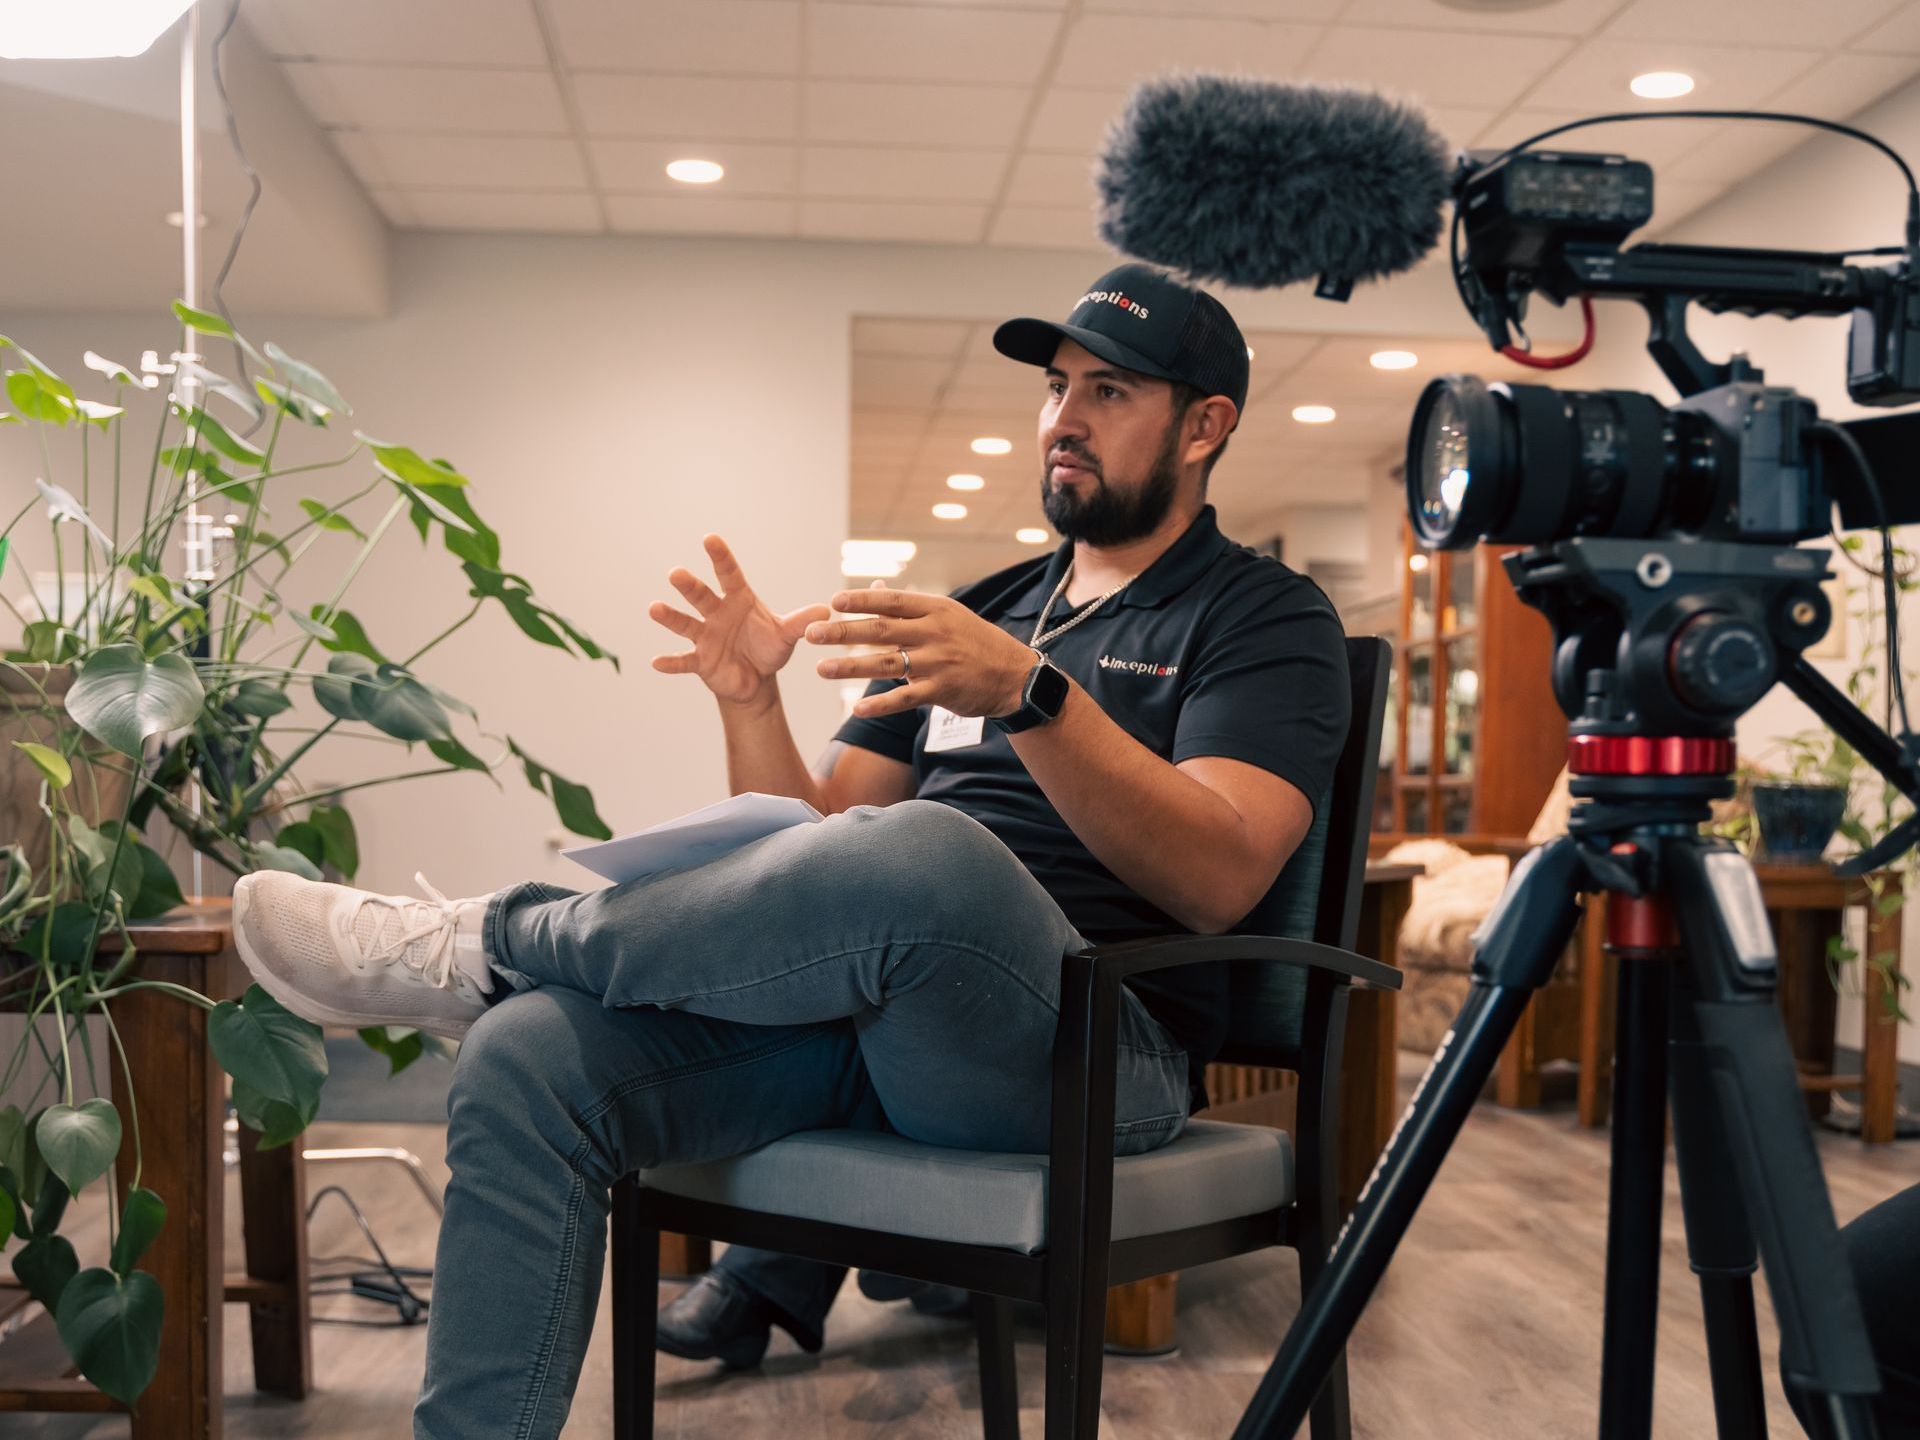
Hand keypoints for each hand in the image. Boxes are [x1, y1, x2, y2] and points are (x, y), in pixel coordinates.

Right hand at [648, 535, 829, 706]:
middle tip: (676, 573)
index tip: (710, 538)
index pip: (729, 574)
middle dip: (689, 586)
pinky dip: (671, 662)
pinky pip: (683, 661)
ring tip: (654, 608)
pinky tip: (656, 662)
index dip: (720, 557)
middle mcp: (717, 613)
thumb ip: (802, 623)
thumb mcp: (786, 635)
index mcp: (739, 600)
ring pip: (686, 623)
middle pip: (702, 596)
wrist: (756, 680)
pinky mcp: (700, 661)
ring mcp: (706, 637)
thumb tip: (826, 610)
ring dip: (670, 617)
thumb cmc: (769, 649)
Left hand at [805, 584, 1040, 719]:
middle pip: (881, 630)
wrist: (1015, 677)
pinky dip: (881, 704)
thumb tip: (876, 589)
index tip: (833, 602)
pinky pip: (905, 698)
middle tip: (812, 635)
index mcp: (936, 610)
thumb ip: (910, 608)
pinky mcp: (942, 691)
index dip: (862, 601)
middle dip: (843, 632)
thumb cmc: (975, 643)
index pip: (892, 602)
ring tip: (821, 669)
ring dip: (850, 667)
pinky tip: (857, 707)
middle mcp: (935, 633)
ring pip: (886, 663)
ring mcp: (938, 662)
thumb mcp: (948, 617)